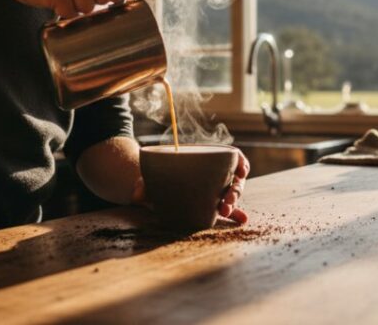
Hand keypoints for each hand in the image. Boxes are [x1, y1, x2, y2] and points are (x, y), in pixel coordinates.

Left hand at [130, 149, 249, 223]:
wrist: (153, 188)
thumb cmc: (157, 177)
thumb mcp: (150, 178)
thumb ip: (143, 184)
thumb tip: (136, 195)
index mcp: (206, 161)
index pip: (231, 157)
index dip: (240, 162)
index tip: (241, 170)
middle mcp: (215, 175)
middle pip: (233, 180)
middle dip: (234, 192)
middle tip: (226, 203)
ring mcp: (214, 191)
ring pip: (231, 195)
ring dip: (233, 204)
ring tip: (226, 212)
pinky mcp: (212, 206)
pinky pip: (227, 209)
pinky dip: (235, 214)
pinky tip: (241, 220)